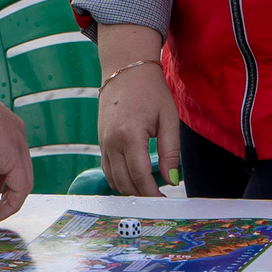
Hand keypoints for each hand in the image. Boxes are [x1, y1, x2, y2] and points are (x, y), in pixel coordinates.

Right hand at [97, 58, 180, 196]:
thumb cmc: (150, 91)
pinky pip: (108, 169)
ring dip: (130, 190)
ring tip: (150, 190)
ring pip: (113, 179)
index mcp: (130, 135)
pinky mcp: (100, 142)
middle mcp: (111, 141)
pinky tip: (135, 179)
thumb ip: (170, 151)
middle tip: (159, 198)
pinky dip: (120, 180)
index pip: (140, 176)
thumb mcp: (168, 118)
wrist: (125, 70)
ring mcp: (103, 142)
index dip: (152, 193)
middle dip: (142, 195)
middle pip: (125, 182)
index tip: (164, 201)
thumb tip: (171, 180)